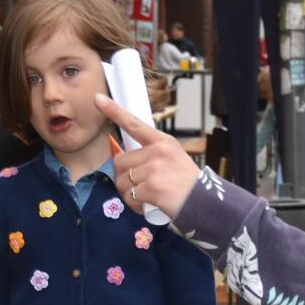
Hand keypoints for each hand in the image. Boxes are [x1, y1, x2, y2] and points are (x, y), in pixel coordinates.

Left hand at [95, 93, 201, 219]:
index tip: (98, 99)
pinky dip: (135, 206)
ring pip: (122, 182)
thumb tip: (123, 159)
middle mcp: (158, 152)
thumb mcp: (174, 159)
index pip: (135, 124)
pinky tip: (148, 206)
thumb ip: (151, 154)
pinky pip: (129, 197)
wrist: (205, 203)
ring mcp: (154, 169)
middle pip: (119, 161)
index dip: (114, 111)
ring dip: (129, 194)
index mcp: (163, 142)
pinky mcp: (151, 187)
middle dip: (123, 177)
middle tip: (139, 186)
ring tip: (147, 197)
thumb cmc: (187, 184)